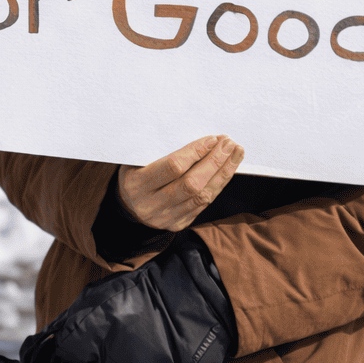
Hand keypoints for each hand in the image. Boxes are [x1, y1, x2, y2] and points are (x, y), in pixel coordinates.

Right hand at [117, 135, 243, 230]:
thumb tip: (198, 138)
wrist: (128, 205)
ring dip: (223, 172)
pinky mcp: (178, 224)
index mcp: (137, 185)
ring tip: (235, 153)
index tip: (212, 139)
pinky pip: (204, 204)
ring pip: (202, 196)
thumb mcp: (136, 160)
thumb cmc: (135, 173)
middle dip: (214, 162)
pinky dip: (218, 184)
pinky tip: (227, 169)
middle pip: (192, 184)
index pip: (173, 167)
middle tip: (229, 144)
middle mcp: (151, 205)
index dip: (195, 152)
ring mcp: (166, 217)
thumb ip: (160, 151)